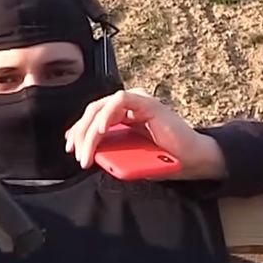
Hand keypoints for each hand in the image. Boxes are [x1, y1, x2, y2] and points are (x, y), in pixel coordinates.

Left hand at [64, 88, 226, 179]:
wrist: (192, 161)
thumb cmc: (162, 159)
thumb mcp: (127, 157)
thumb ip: (110, 151)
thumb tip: (89, 151)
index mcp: (122, 116)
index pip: (92, 117)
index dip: (78, 131)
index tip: (70, 148)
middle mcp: (128, 106)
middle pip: (93, 112)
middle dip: (80, 134)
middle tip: (77, 155)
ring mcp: (138, 102)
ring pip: (101, 107)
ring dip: (90, 130)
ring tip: (87, 152)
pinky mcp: (148, 103)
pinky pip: (120, 101)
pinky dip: (108, 114)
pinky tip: (101, 131)